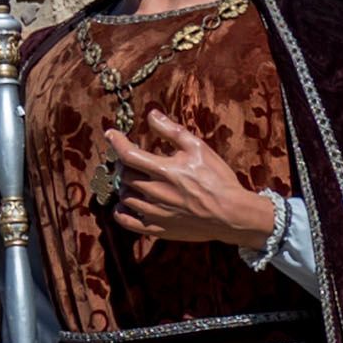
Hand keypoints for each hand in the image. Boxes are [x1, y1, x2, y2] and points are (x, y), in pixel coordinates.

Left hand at [98, 113, 276, 252]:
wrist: (231, 214)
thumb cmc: (217, 179)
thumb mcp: (198, 148)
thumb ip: (171, 131)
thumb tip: (151, 114)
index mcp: (163, 169)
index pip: (127, 153)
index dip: (115, 141)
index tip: (111, 134)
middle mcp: (154, 192)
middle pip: (124, 175)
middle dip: (124, 164)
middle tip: (131, 160)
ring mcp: (154, 212)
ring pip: (124, 197)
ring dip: (124, 186)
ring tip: (133, 181)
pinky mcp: (158, 228)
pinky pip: (128, 222)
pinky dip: (120, 213)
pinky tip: (124, 206)